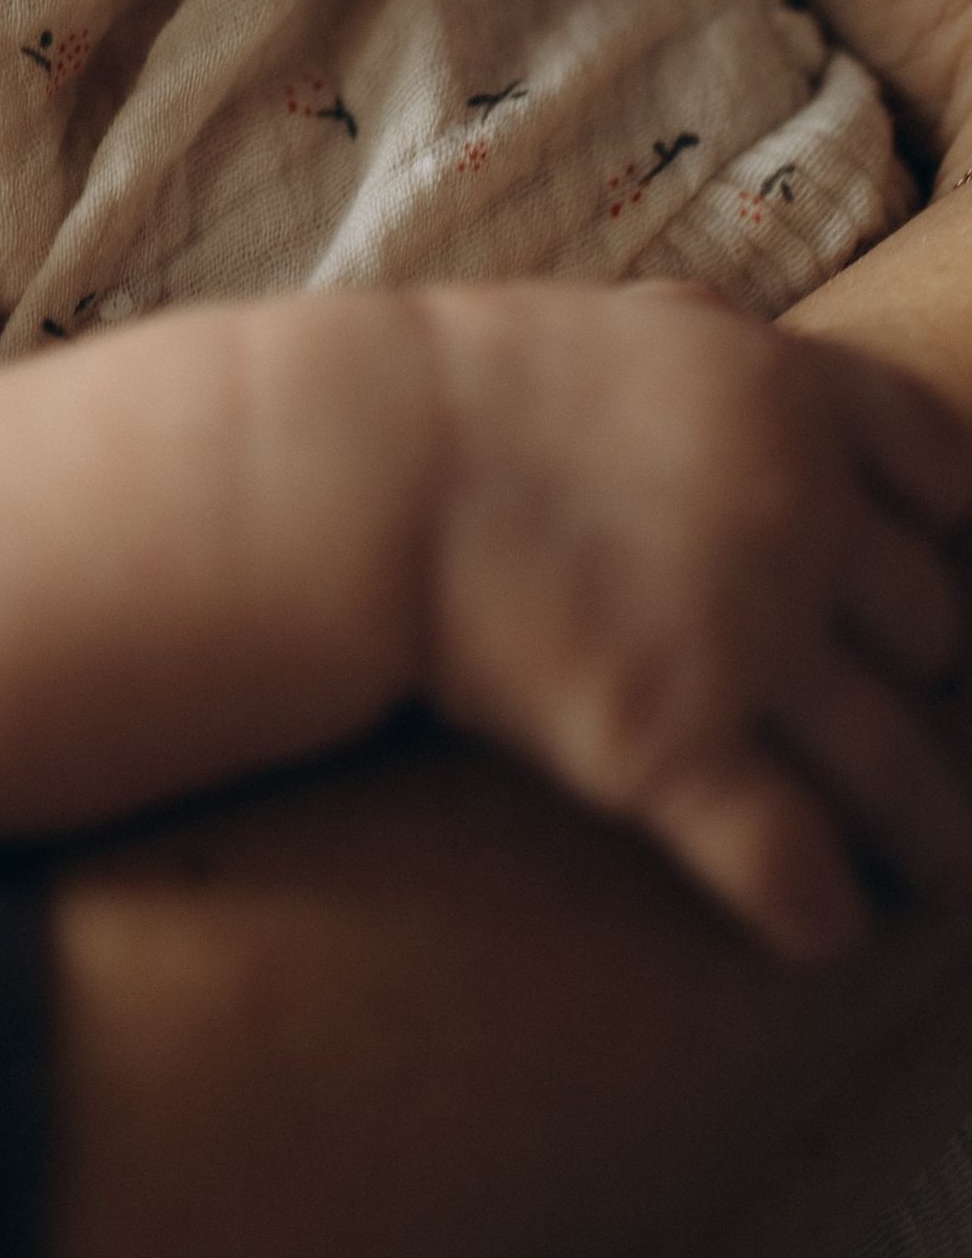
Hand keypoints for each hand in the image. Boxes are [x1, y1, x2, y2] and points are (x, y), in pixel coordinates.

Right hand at [416, 280, 971, 963]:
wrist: (347, 463)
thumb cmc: (464, 391)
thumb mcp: (633, 329)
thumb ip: (739, 363)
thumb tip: (802, 398)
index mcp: (787, 393)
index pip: (952, 474)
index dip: (960, 538)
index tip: (946, 579)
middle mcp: (795, 511)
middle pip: (935, 628)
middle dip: (930, 683)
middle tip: (913, 726)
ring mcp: (744, 633)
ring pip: (902, 771)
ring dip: (934, 839)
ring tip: (945, 881)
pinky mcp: (669, 744)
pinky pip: (792, 863)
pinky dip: (819, 908)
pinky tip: (823, 928)